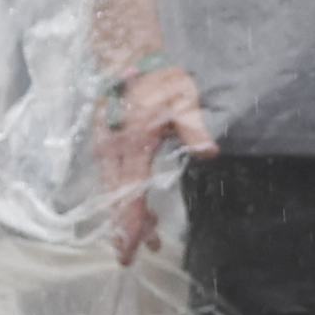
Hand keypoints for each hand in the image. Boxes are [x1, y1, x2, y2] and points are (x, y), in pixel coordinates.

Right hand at [101, 60, 213, 260]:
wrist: (127, 59)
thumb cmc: (159, 81)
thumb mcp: (183, 100)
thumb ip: (194, 128)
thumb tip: (210, 151)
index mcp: (131, 145)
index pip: (128, 195)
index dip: (128, 227)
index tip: (127, 253)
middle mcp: (112, 152)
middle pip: (116, 201)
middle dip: (126, 230)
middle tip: (137, 255)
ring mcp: (105, 149)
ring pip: (114, 192)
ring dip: (129, 215)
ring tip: (150, 237)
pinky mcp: (105, 146)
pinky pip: (113, 180)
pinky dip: (125, 197)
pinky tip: (141, 209)